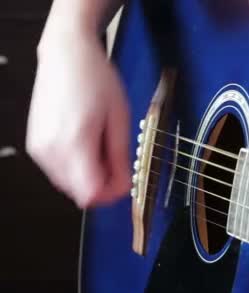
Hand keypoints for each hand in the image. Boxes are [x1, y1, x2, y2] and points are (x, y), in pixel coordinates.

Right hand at [26, 27, 129, 207]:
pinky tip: (86, 143)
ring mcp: (39, 148)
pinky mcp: (35, 145)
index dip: (111, 193)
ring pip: (68, 184)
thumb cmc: (95, 79)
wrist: (66, 54)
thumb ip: (120, 158)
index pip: (90, 194)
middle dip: (101, 183)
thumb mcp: (119, 119)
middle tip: (116, 158)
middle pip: (79, 193)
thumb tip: (123, 187)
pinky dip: (75, 166)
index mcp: (74, 143)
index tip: (124, 181)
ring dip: (88, 175)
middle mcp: (50, 150)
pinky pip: (58, 170)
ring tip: (100, 144)